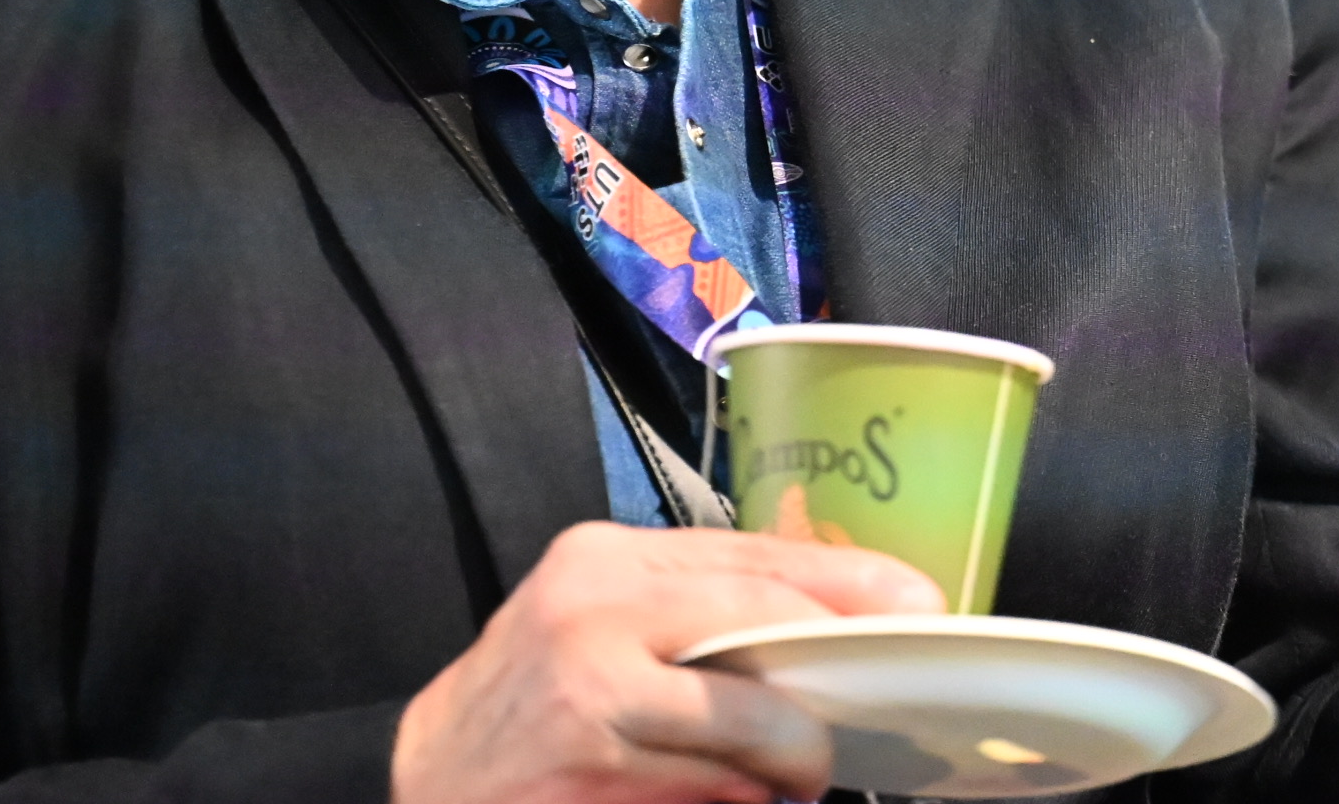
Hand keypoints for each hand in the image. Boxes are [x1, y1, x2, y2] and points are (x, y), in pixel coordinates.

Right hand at [391, 521, 943, 803]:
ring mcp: (583, 694)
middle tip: (858, 721)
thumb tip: (828, 629)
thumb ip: (695, 614)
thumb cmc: (532, 702)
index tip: (917, 603)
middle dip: (827, 672)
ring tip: (796, 778)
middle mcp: (591, 611)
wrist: (420, 781)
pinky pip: (701, 788)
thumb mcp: (598, 623)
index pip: (752, 558)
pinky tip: (740, 800)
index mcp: (606, 561)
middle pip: (755, 622)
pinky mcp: (584, 773)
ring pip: (738, 719)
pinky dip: (734, 799)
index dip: (844, 582)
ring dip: (785, 759)